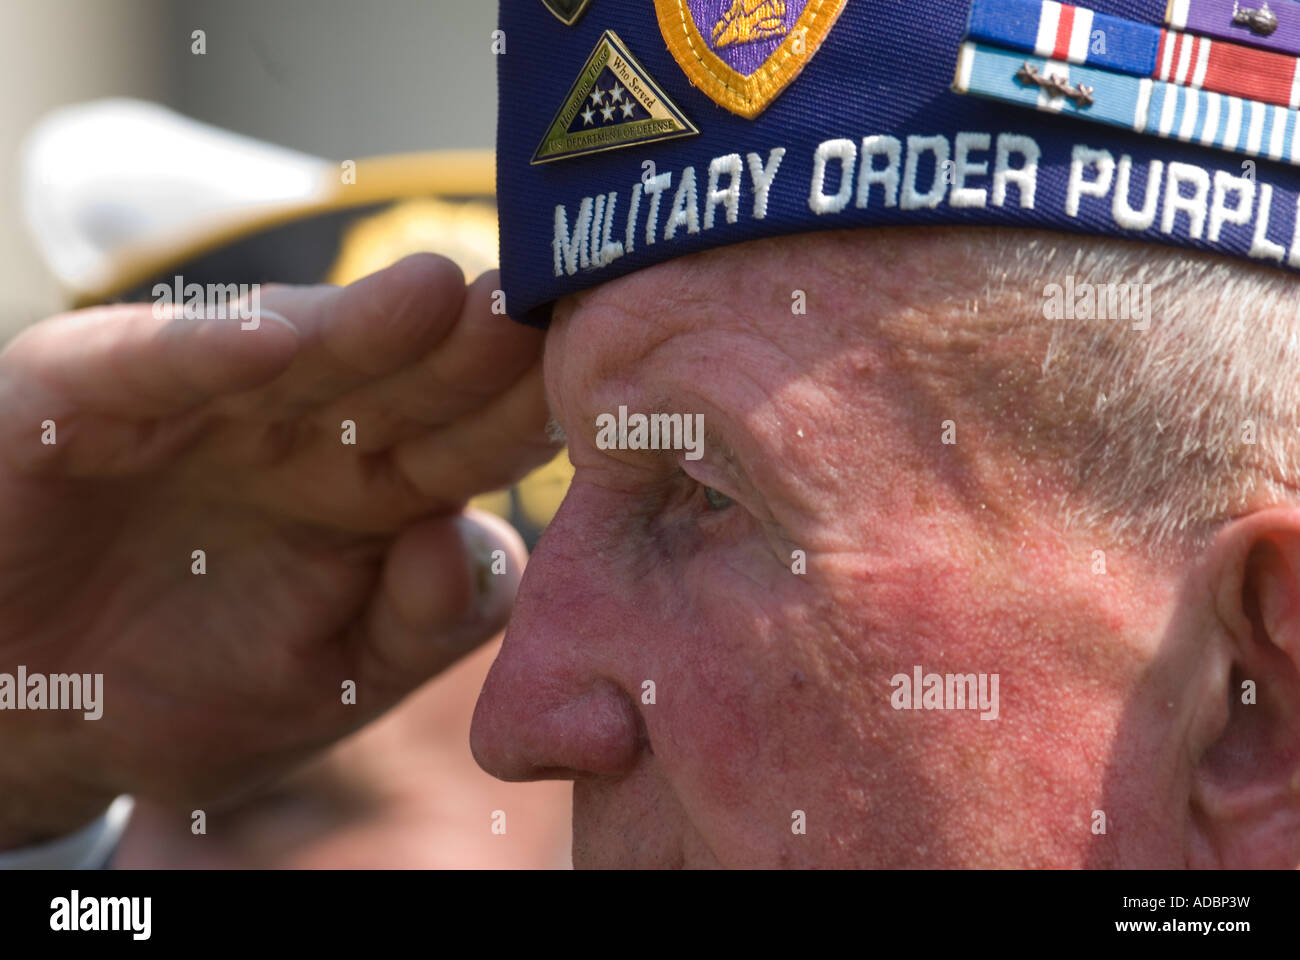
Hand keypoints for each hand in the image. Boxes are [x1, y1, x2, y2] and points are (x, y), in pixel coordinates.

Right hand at [0, 254, 554, 846]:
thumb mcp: (338, 675)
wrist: (30, 714)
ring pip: (298, 352)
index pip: (477, 440)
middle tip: (547, 310)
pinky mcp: (88, 396)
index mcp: (385, 491)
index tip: (613, 391)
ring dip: (366, 326)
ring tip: (441, 295)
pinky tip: (273, 346)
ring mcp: (206, 403)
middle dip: (477, 350)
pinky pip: (151, 367)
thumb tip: (472, 540)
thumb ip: (426, 618)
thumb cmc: (198, 685)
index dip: (533, 416)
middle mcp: (310, 430)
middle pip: (410, 379)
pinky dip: (200, 354)